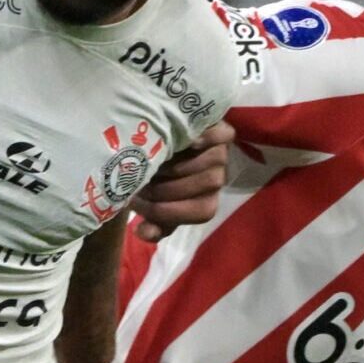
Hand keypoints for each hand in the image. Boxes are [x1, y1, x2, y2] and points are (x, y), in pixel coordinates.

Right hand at [132, 120, 235, 241]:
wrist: (160, 142)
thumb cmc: (156, 178)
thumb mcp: (153, 201)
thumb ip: (152, 219)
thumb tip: (143, 232)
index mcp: (206, 200)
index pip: (203, 212)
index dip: (171, 212)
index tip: (139, 205)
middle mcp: (216, 177)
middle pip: (210, 183)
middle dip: (172, 187)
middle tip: (143, 182)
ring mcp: (221, 152)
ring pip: (216, 160)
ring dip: (186, 163)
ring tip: (157, 161)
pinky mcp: (221, 130)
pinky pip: (225, 135)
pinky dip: (210, 138)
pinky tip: (189, 141)